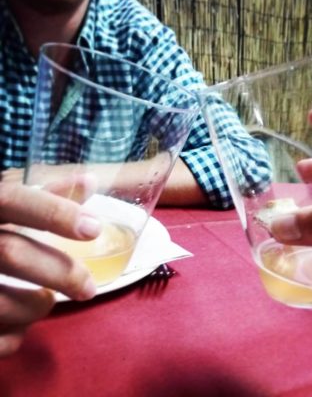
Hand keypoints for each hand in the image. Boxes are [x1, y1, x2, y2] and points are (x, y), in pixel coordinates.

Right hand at [0, 181, 100, 357]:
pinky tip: (19, 327)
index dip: (54, 213)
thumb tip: (90, 182)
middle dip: (60, 273)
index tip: (94, 229)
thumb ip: (44, 196)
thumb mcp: (5, 208)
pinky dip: (11, 337)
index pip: (11, 200)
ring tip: (46, 302)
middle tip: (88, 289)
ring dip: (34, 307)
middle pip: (11, 253)